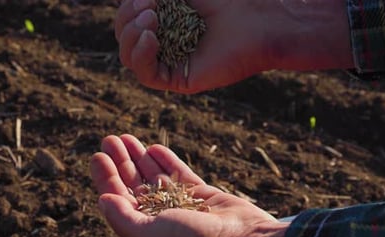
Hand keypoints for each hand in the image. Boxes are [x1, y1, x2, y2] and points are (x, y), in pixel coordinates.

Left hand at [90, 134, 289, 236]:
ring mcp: (181, 206)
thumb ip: (122, 217)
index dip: (105, 178)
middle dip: (121, 162)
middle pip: (134, 185)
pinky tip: (154, 147)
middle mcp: (160, 220)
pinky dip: (166, 160)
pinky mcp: (201, 195)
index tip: (98, 156)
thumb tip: (102, 200)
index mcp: (143, 234)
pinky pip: (179, 174)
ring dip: (139, 157)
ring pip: (155, 177)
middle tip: (110, 139)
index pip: (118, 200)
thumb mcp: (147, 236)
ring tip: (126, 137)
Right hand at [115, 0, 352, 93]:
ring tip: (151, 18)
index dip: (126, 9)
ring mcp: (170, 62)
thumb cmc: (228, 1)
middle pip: (124, 39)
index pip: (128, 20)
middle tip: (148, 4)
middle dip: (126, 19)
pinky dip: (142, 55)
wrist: (259, 21)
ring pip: (129, 58)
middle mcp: (164, 43)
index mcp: (164, 21)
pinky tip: (152, 38)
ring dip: (131, 36)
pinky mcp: (178, 80)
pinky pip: (146, 75)